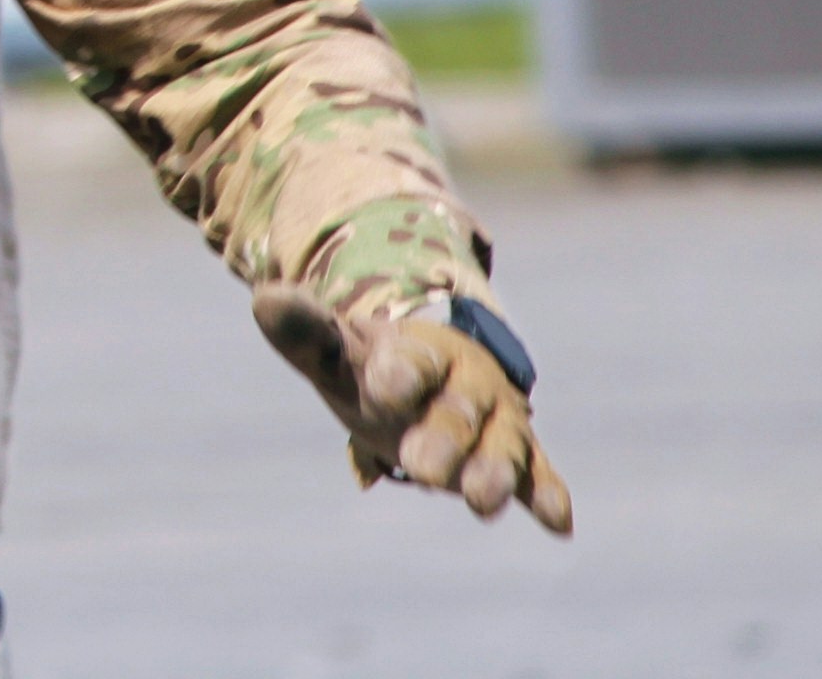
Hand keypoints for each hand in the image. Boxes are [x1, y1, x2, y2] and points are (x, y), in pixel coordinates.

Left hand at [252, 287, 572, 534]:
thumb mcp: (337, 352)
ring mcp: (495, 418)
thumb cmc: (374, 367)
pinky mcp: (518, 454)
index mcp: (420, 349)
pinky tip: (559, 524)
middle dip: (444, 438)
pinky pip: (537, 473)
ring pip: (501, 444)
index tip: (386, 388)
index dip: (400, 373)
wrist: (430, 376)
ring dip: (494, 472)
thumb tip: (262, 298)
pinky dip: (547, 494)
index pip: (412, 361)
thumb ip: (305, 333)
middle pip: (456, 411)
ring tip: (481, 503)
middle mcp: (465, 380)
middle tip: (422, 469)